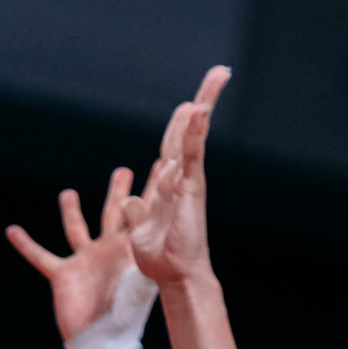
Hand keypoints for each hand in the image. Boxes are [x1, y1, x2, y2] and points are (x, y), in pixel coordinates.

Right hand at [5, 167, 144, 342]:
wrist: (102, 341)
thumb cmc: (126, 314)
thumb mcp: (136, 273)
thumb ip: (136, 244)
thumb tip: (137, 208)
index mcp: (130, 249)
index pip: (143, 213)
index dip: (151, 190)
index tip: (160, 166)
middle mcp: (108, 250)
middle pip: (113, 213)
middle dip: (119, 193)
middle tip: (123, 171)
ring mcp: (84, 261)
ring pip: (76, 229)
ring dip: (71, 212)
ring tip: (68, 193)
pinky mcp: (63, 275)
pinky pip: (41, 256)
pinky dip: (26, 244)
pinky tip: (13, 231)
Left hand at [126, 66, 229, 286]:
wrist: (173, 274)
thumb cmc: (160, 255)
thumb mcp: (139, 228)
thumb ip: (135, 212)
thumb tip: (128, 200)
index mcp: (167, 183)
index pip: (173, 144)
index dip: (180, 123)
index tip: (190, 102)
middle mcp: (180, 176)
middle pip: (188, 131)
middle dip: (202, 102)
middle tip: (219, 74)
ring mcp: (187, 179)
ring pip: (194, 135)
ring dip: (204, 105)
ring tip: (217, 78)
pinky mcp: (190, 188)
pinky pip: (191, 154)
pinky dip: (195, 132)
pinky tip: (199, 110)